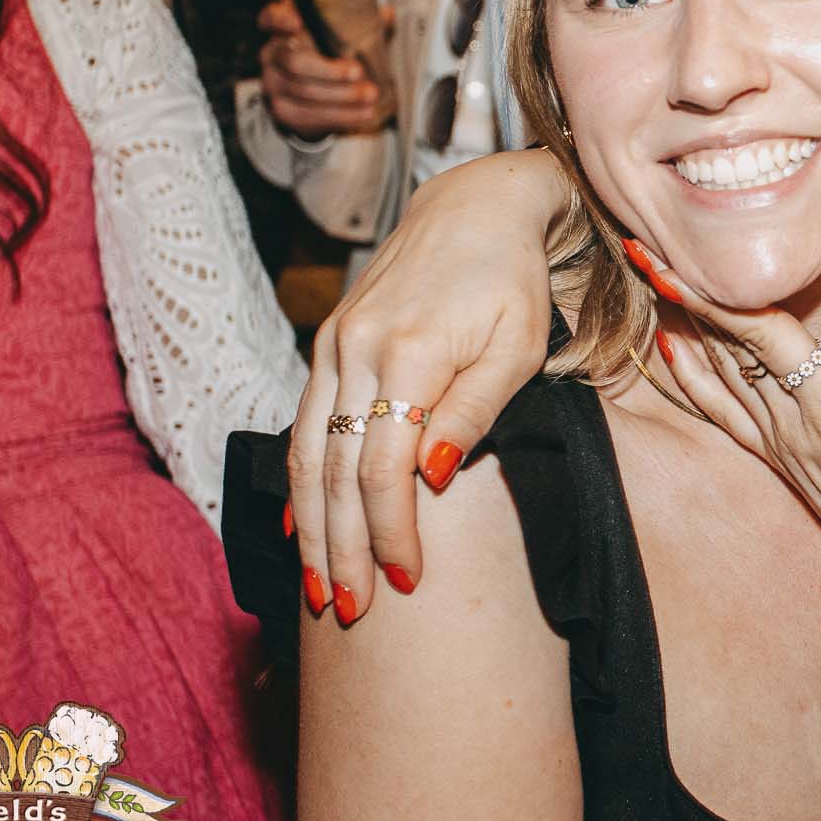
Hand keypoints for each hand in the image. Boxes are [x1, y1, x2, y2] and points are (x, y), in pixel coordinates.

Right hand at [259, 0, 394, 136]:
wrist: (317, 93)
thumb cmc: (329, 53)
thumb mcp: (342, 32)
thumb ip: (361, 20)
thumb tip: (387, 14)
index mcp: (282, 28)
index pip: (271, 17)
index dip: (280, 19)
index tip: (297, 22)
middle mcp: (271, 54)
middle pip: (294, 62)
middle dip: (329, 70)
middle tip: (358, 72)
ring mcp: (272, 83)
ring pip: (304, 92)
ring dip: (341, 96)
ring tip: (370, 95)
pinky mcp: (281, 110)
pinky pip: (308, 116)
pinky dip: (340, 116)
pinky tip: (363, 114)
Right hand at [290, 148, 567, 623]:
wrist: (475, 208)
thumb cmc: (512, 283)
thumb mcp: (519, 346)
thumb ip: (474, 411)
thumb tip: (429, 479)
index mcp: (409, 351)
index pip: (384, 466)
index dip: (391, 531)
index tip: (406, 582)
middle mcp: (357, 349)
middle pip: (335, 470)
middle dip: (339, 549)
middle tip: (349, 612)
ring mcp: (334, 347)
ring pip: (307, 453)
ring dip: (312, 528)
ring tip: (321, 587)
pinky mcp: (329, 346)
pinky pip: (304, 426)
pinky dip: (302, 482)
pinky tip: (304, 525)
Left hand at [622, 240, 820, 654]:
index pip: (763, 336)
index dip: (718, 292)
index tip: (674, 255)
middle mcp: (793, 424)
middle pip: (727, 347)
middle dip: (685, 293)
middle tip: (643, 245)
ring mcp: (782, 443)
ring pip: (720, 372)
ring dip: (684, 323)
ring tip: (649, 277)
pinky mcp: (782, 458)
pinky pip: (724, 410)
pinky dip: (693, 376)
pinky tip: (672, 350)